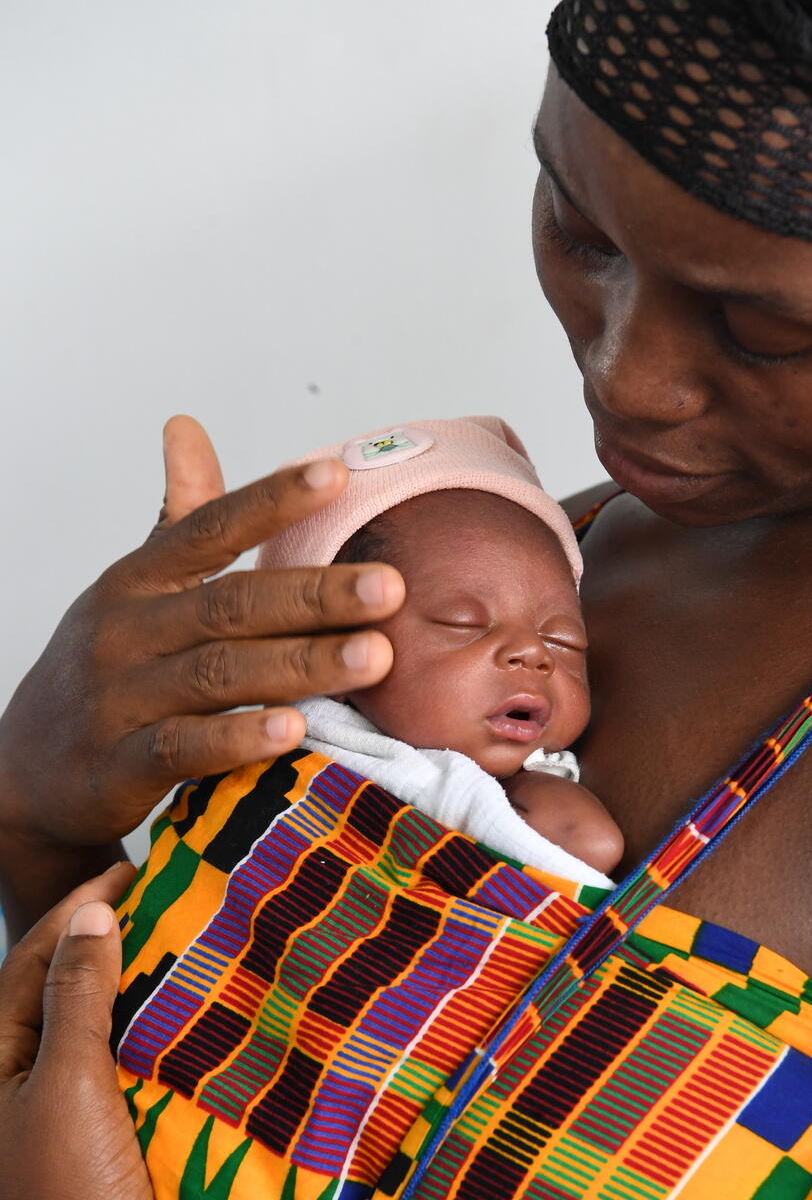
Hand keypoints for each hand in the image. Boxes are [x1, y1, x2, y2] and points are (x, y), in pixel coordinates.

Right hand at [0, 416, 404, 851]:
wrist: (30, 771)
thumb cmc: (105, 671)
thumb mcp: (133, 590)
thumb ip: (176, 518)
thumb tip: (188, 427)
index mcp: (137, 580)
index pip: (208, 528)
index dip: (270, 501)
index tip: (337, 476)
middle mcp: (126, 631)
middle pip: (230, 604)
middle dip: (315, 595)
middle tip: (388, 588)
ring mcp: (120, 698)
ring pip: (219, 674)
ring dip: (301, 665)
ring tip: (375, 658)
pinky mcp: (121, 765)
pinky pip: (185, 748)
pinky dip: (240, 739)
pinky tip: (295, 730)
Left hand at [0, 864, 177, 1199]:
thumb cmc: (66, 1197)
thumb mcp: (68, 1083)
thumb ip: (77, 996)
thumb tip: (90, 915)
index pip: (25, 964)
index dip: (75, 911)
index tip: (128, 869)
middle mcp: (4, 1094)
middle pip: (49, 994)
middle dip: (94, 943)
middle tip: (149, 900)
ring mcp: (42, 1125)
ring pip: (80, 1032)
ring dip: (118, 989)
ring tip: (165, 947)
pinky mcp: (83, 1150)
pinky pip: (107, 1071)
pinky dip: (134, 1037)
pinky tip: (170, 1023)